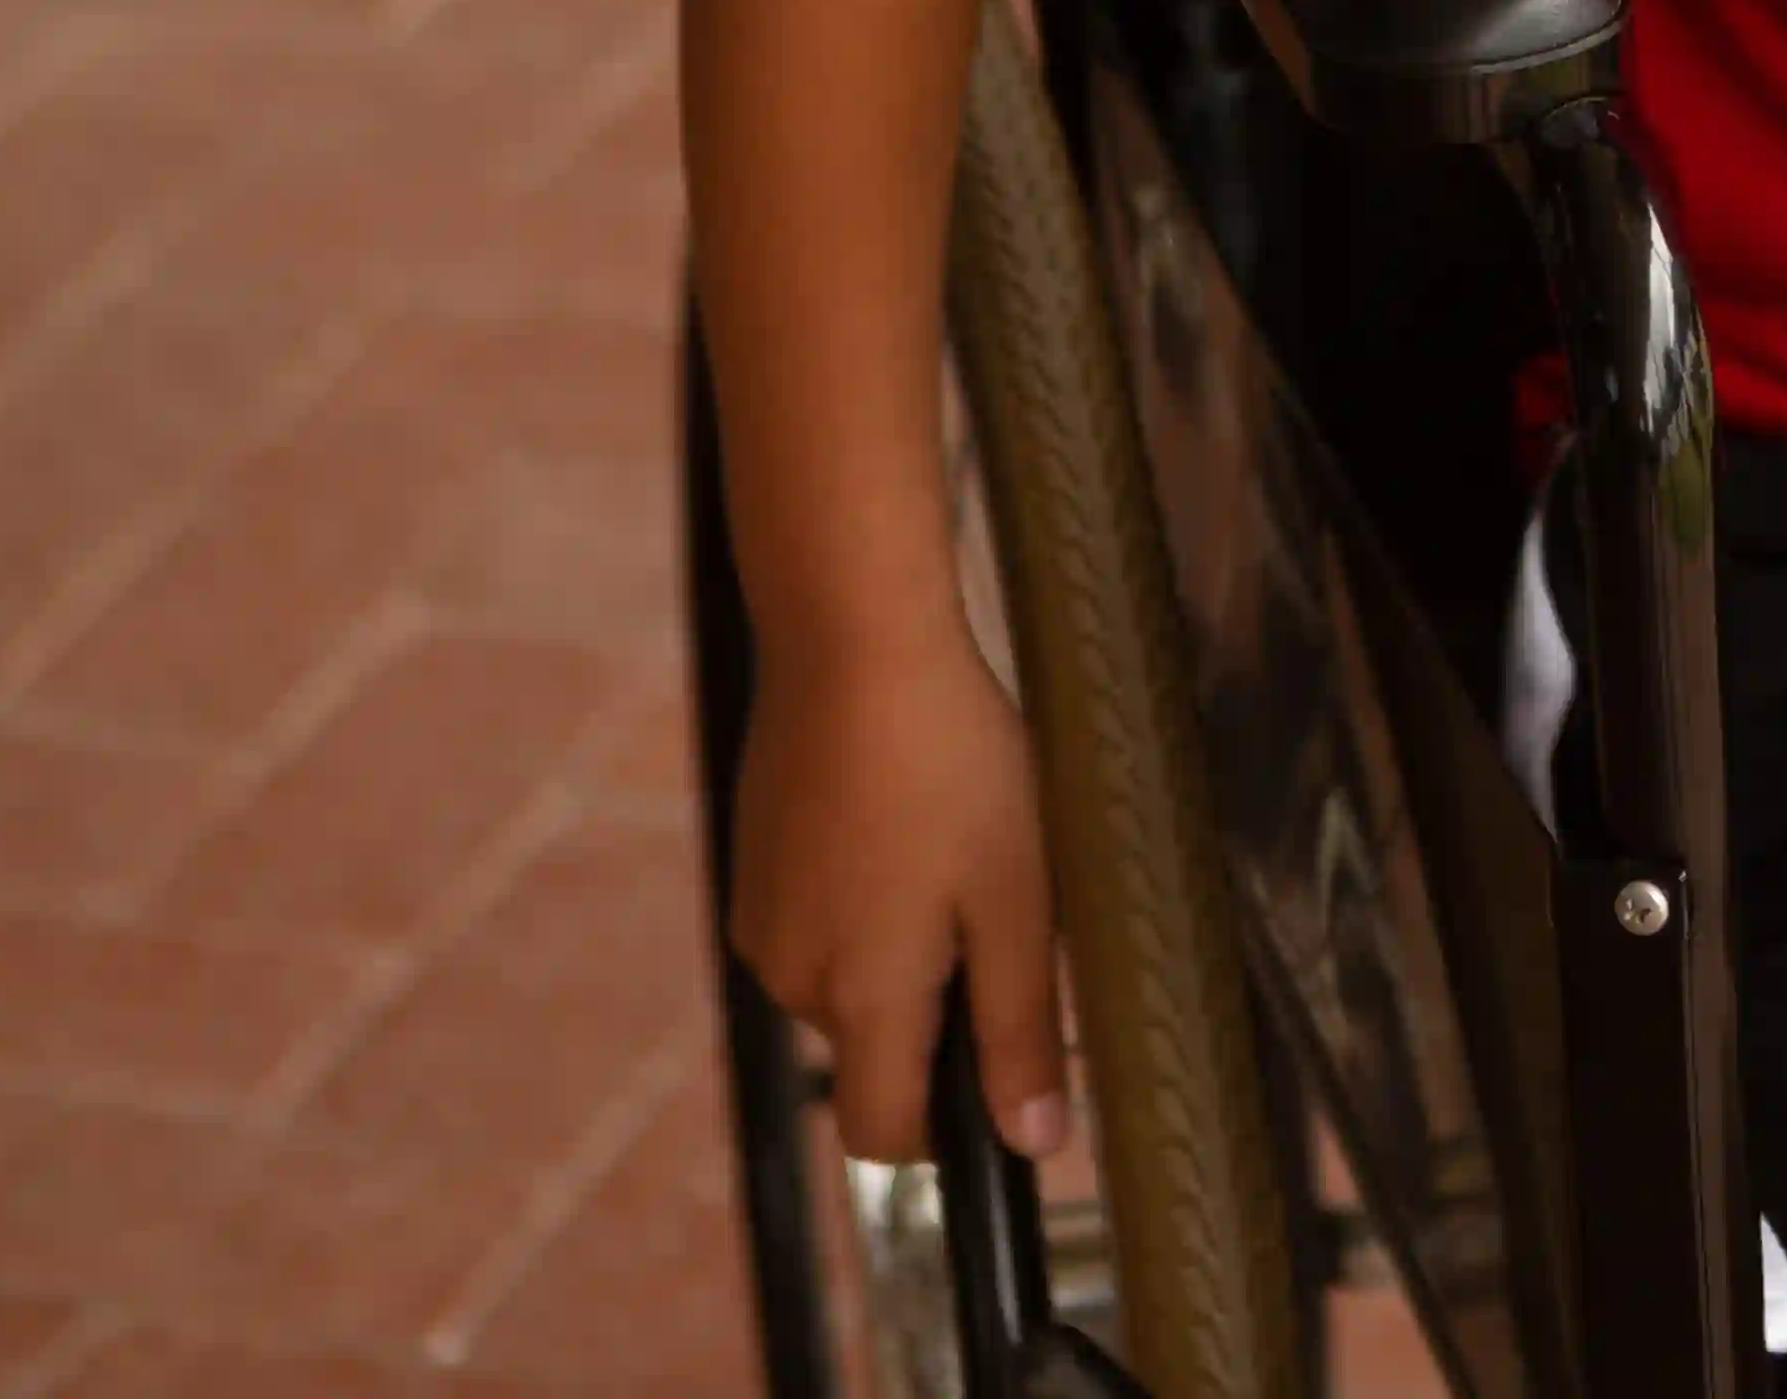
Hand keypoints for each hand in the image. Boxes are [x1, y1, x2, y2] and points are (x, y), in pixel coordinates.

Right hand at [725, 628, 1068, 1163]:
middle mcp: (791, 977)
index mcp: (862, 998)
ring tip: (951, 848)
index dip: (948, 1130)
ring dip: (902, 952)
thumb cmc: (951, 763)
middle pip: (874, 1052)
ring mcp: (759, 921)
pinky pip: (816, 927)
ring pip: (845, 985)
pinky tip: (901, 823)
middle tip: (999, 905)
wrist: (850, 641)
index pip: (884, 1134)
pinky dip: (862, 904)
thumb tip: (1034, 1145)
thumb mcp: (1018, 897)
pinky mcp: (752, 869)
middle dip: (939, 1012)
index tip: (1003, 1067)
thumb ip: (1022, 1028)